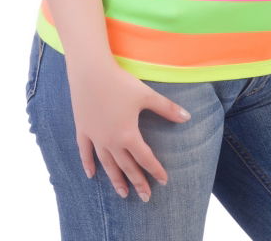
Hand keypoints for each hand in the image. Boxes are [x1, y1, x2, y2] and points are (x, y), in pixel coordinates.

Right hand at [67, 54, 191, 201]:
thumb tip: (188, 117)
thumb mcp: (146, 95)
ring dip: (115, 180)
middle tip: (145, 197)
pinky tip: (91, 175)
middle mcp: (111, 141)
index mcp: (128, 135)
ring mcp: (95, 138)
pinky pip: (85, 152)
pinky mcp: (82, 130)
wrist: (90, 72)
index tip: (164, 181)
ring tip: (122, 193)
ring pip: (107, 164)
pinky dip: (88, 164)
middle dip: (138, 182)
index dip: (155, 170)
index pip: (145, 158)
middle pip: (127, 166)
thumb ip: (167, 108)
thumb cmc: (120, 82)